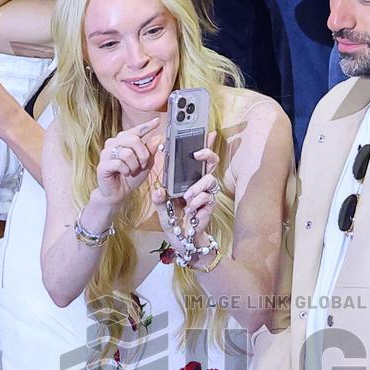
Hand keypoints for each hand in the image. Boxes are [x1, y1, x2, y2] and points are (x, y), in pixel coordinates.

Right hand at [95, 118, 160, 205]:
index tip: (157, 121)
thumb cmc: (130, 177)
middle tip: (143, 164)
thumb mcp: (145, 164)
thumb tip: (158, 138)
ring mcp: (106, 153)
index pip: (137, 130)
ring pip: (127, 153)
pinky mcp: (103, 165)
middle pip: (133, 140)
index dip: (147, 126)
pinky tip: (125, 174)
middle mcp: (114, 143)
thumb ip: (150, 152)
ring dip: (134, 165)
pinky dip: (126, 171)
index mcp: (124, 141)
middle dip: (143, 154)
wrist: (118, 193)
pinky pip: (119, 163)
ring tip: (132, 171)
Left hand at [151, 134, 219, 250]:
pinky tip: (191, 211)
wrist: (182, 238)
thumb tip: (159, 190)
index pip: (197, 159)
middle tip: (197, 154)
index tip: (207, 132)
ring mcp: (207, 194)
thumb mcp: (162, 207)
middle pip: (211, 162)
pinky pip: (207, 198)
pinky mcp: (210, 205)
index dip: (204, 144)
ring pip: (210, 180)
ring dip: (197, 188)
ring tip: (186, 198)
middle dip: (207, 154)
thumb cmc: (174, 218)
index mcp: (188, 179)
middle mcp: (200, 183)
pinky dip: (197, 204)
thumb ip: (159, 198)